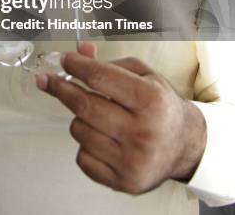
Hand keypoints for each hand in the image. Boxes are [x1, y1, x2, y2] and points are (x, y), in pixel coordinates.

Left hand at [36, 42, 206, 194]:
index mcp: (151, 100)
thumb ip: (109, 62)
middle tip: (50, 80)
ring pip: (79, 130)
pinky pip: (82, 158)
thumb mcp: (142, 74)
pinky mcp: (124, 182)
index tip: (64, 60)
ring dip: (79, 118)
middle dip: (61, 88)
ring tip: (97, 115)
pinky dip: (85, 144)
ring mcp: (133, 161)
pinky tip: (101, 137)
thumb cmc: (160, 105)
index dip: (75, 66)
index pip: (99, 78)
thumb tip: (79, 51)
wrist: (184, 145)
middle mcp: (144, 132)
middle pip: (84, 105)